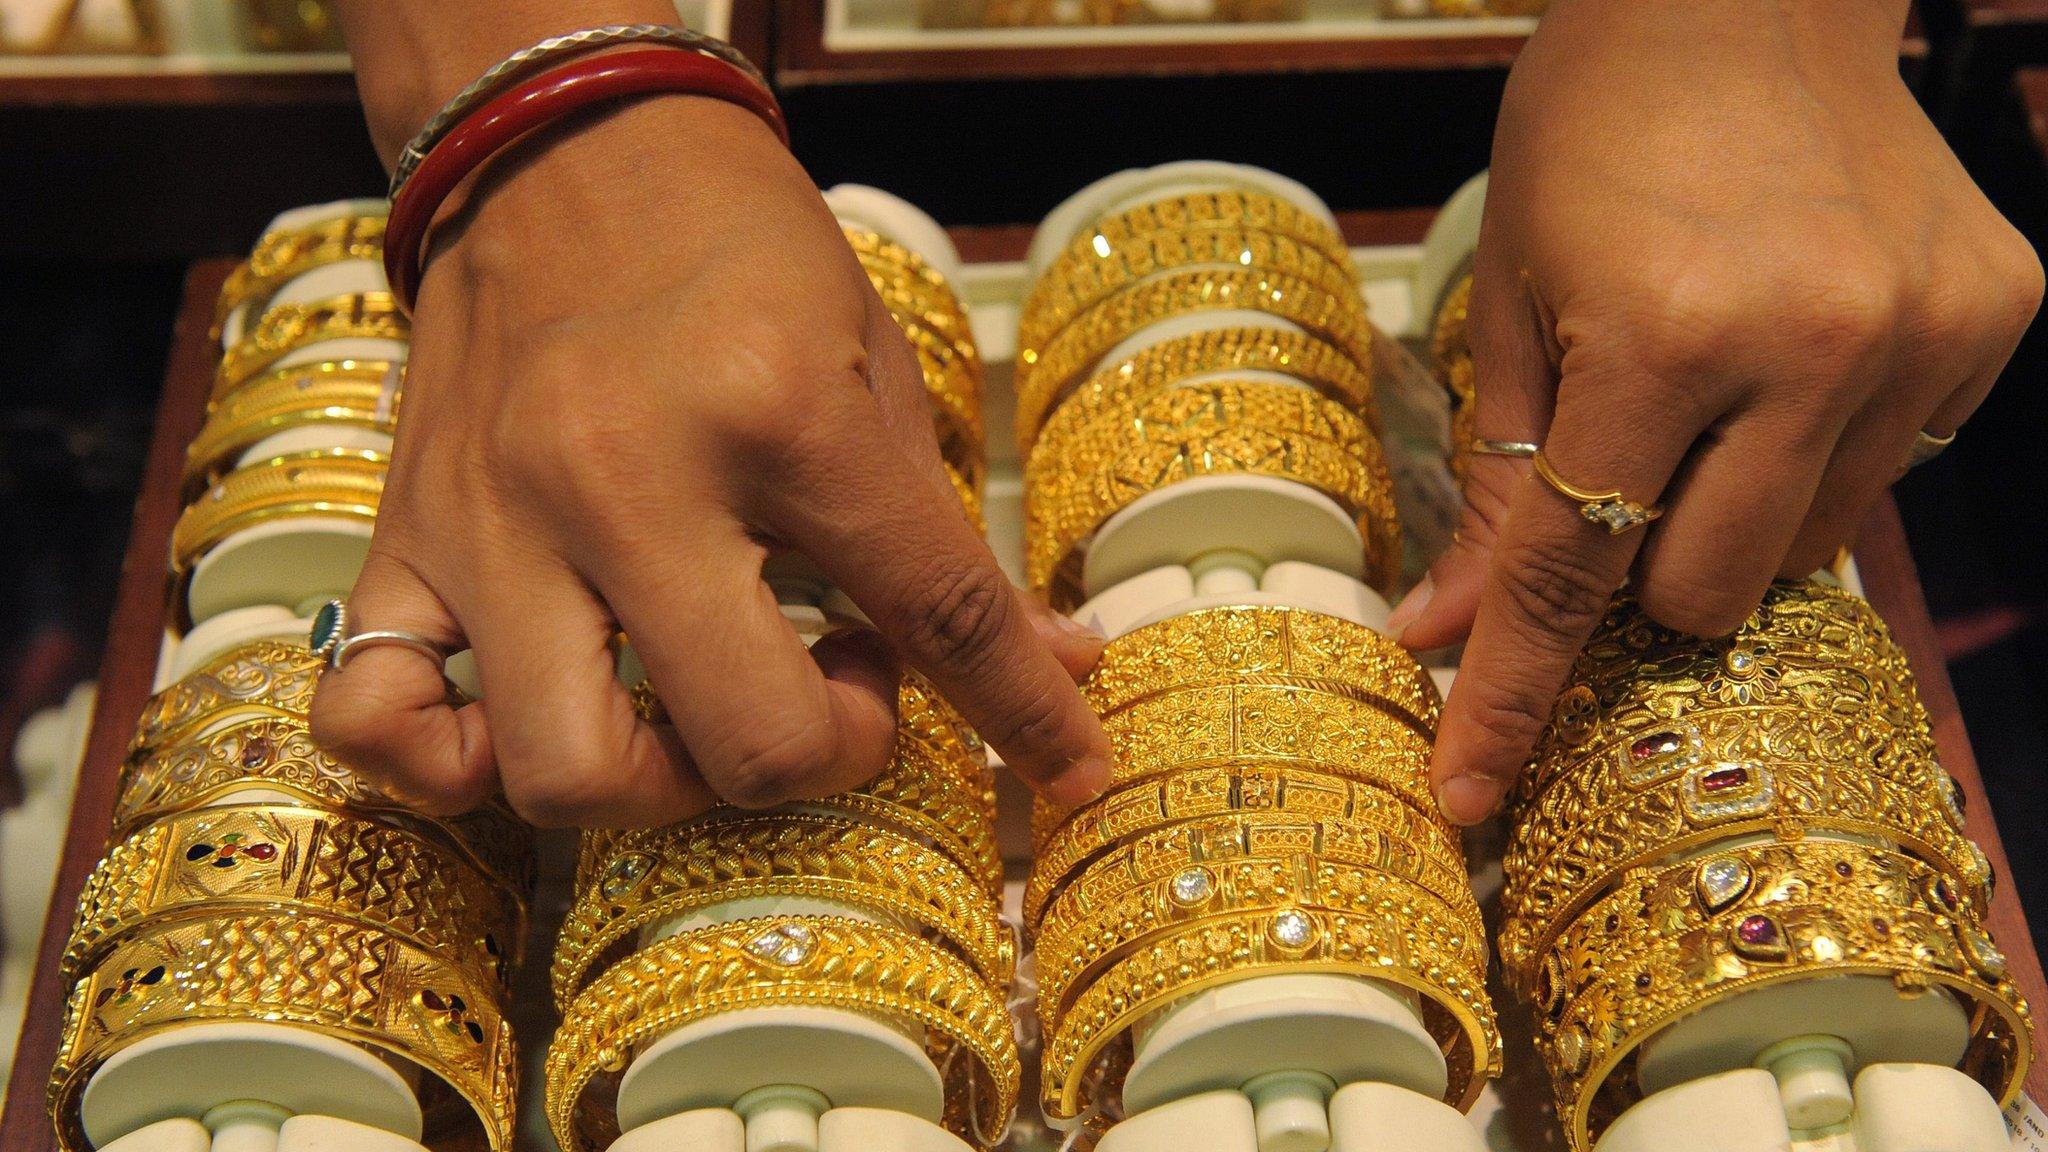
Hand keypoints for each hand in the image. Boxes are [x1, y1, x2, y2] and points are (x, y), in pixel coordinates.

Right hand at [309, 97, 1110, 825]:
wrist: (564, 147)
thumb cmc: (739, 250)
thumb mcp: (874, 366)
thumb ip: (951, 539)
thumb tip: (1063, 668)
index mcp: (775, 411)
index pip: (934, 612)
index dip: (1025, 714)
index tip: (1068, 767)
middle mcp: (623, 478)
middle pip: (747, 744)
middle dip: (827, 754)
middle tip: (837, 685)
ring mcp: (495, 521)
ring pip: (564, 774)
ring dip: (664, 784)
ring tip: (700, 707)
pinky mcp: (405, 539)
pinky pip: (375, 720)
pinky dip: (450, 764)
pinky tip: (529, 722)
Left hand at [1388, 0, 2040, 824]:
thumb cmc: (1598, 130)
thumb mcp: (1514, 299)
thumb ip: (1499, 481)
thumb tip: (1444, 631)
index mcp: (1663, 337)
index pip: (1570, 576)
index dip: (1507, 697)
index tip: (1466, 795)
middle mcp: (1814, 349)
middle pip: (1704, 595)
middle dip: (1639, 573)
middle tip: (1620, 474)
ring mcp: (1922, 337)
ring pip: (1805, 548)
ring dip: (1736, 511)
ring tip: (1710, 389)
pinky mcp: (1994, 318)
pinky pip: (1891, 467)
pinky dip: (1825, 445)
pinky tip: (1794, 349)